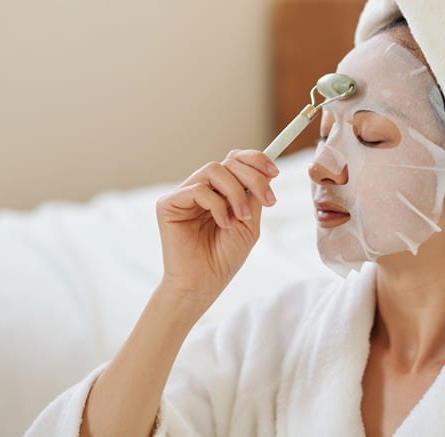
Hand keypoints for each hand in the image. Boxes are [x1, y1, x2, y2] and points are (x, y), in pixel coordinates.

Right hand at [155, 149, 278, 300]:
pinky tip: (222, 224)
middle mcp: (201, 188)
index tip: (276, 172)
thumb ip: (254, 196)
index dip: (256, 159)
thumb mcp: (249, 223)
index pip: (235, 160)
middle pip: (228, 162)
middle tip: (267, 200)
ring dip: (236, 192)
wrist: (203, 284)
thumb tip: (266, 170)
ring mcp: (184, 195)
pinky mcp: (168, 204)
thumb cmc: (224, 258)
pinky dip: (216, 205)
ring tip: (242, 217)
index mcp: (219, 191)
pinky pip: (197, 189)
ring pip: (213, 169)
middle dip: (253, 178)